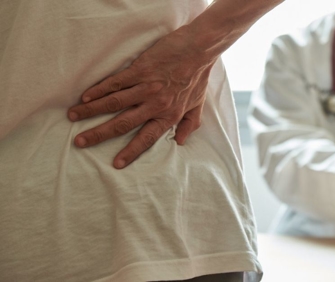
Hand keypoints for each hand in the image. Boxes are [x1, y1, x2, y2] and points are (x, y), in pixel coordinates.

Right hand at [68, 26, 212, 168]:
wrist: (199, 49)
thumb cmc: (199, 77)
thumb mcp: (198, 105)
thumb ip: (190, 124)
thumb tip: (180, 142)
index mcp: (169, 116)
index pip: (147, 139)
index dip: (131, 152)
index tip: (116, 164)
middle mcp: (156, 105)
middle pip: (123, 124)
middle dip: (99, 134)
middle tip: (80, 142)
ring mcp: (146, 87)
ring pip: (114, 103)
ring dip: (91, 110)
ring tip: (73, 116)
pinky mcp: (140, 70)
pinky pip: (116, 82)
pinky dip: (99, 89)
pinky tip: (85, 96)